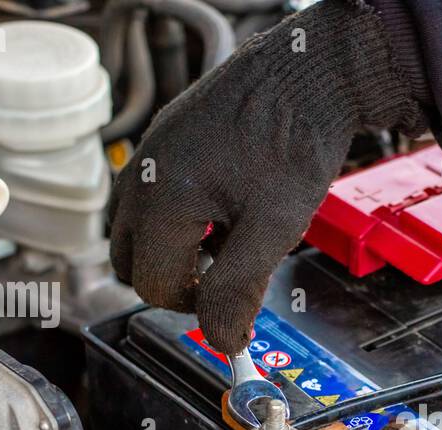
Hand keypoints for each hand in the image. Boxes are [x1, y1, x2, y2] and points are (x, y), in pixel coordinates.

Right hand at [108, 1, 423, 353]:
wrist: (307, 75)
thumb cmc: (294, 142)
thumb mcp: (274, 228)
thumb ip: (239, 288)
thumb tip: (221, 341)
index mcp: (159, 201)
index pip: (153, 286)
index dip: (197, 308)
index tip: (237, 302)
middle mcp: (140, 177)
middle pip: (134, 263)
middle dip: (179, 281)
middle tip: (233, 275)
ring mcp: (148, 156)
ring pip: (141, 233)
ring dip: (180, 252)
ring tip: (236, 236)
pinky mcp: (164, 143)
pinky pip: (154, 200)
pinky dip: (184, 220)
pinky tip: (231, 206)